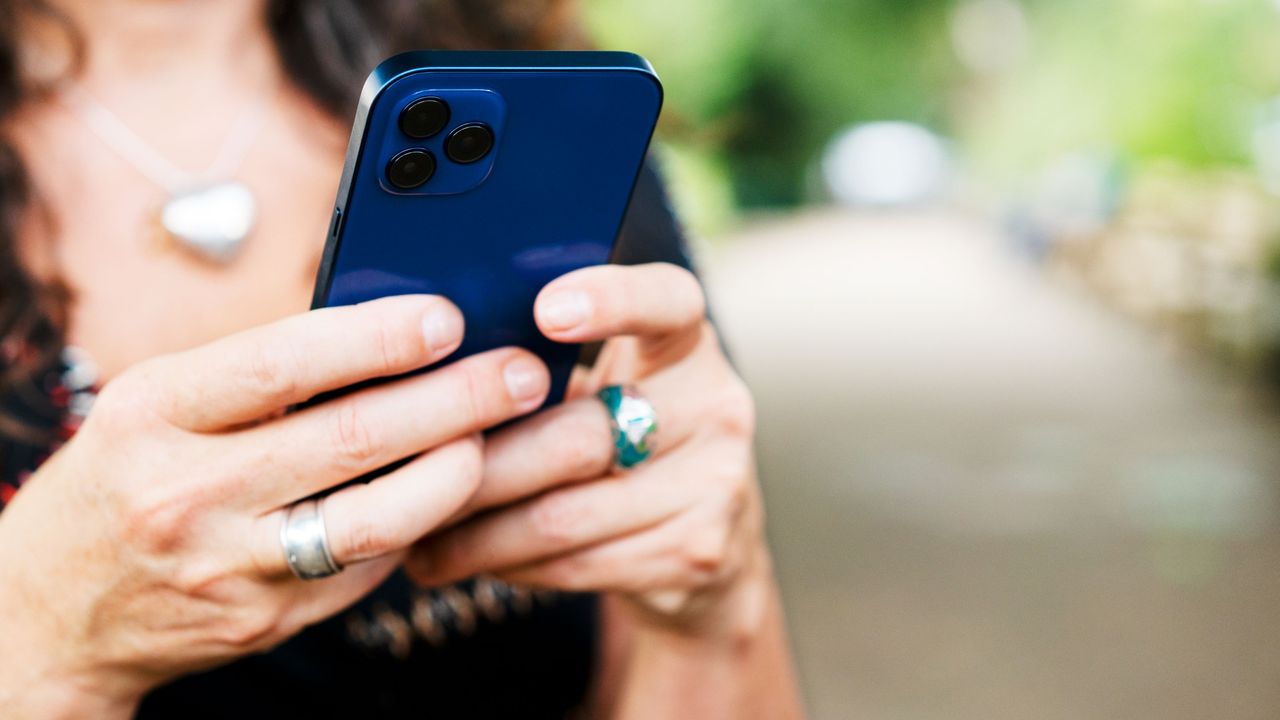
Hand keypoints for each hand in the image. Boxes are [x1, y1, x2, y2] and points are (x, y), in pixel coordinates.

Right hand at [0, 295, 550, 716]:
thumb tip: (392, 331)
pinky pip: (368, 568)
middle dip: (454, 400)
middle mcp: (190, 493)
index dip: (377, 337)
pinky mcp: (269, 621)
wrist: (52, 611)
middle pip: (352, 440)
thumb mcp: (158, 402)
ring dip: (456, 472)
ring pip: (376, 519)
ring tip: (500, 435)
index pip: (282, 363)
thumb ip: (260, 372)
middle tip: (520, 372)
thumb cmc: (121, 477)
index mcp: (156, 413)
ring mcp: (232, 567)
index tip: (447, 317)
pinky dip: (418, 524)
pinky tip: (450, 491)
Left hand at [405, 264, 770, 640]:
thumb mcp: (601, 382)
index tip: (545, 310)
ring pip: (565, 513)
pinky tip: (462, 559)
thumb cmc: (616, 436)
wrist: (704, 540)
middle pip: (582, 433)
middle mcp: (715, 404)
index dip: (612, 301)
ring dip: (475, 529)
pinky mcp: (695, 550)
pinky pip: (576, 562)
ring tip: (413, 530)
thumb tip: (426, 358)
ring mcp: (715, 482)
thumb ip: (543, 362)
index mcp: (685, 342)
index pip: (667, 302)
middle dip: (483, 459)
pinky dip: (507, 565)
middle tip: (410, 469)